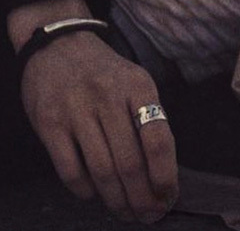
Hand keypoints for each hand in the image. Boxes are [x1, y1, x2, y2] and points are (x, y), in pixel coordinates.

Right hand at [19, 31, 178, 222]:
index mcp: (138, 86)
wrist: (59, 46)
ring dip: (117, 200)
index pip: (158, 140)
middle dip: (142, 197)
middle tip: (148, 215)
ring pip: (102, 171)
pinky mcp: (50, 124)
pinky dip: (85, 190)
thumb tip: (163, 171)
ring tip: (125, 212)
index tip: (168, 198)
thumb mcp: (135, 81)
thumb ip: (148, 118)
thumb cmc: (104, 73)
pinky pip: (71, 170)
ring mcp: (77, 110)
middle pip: (131, 162)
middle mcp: (108, 97)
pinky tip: (94, 194)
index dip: (165, 176)